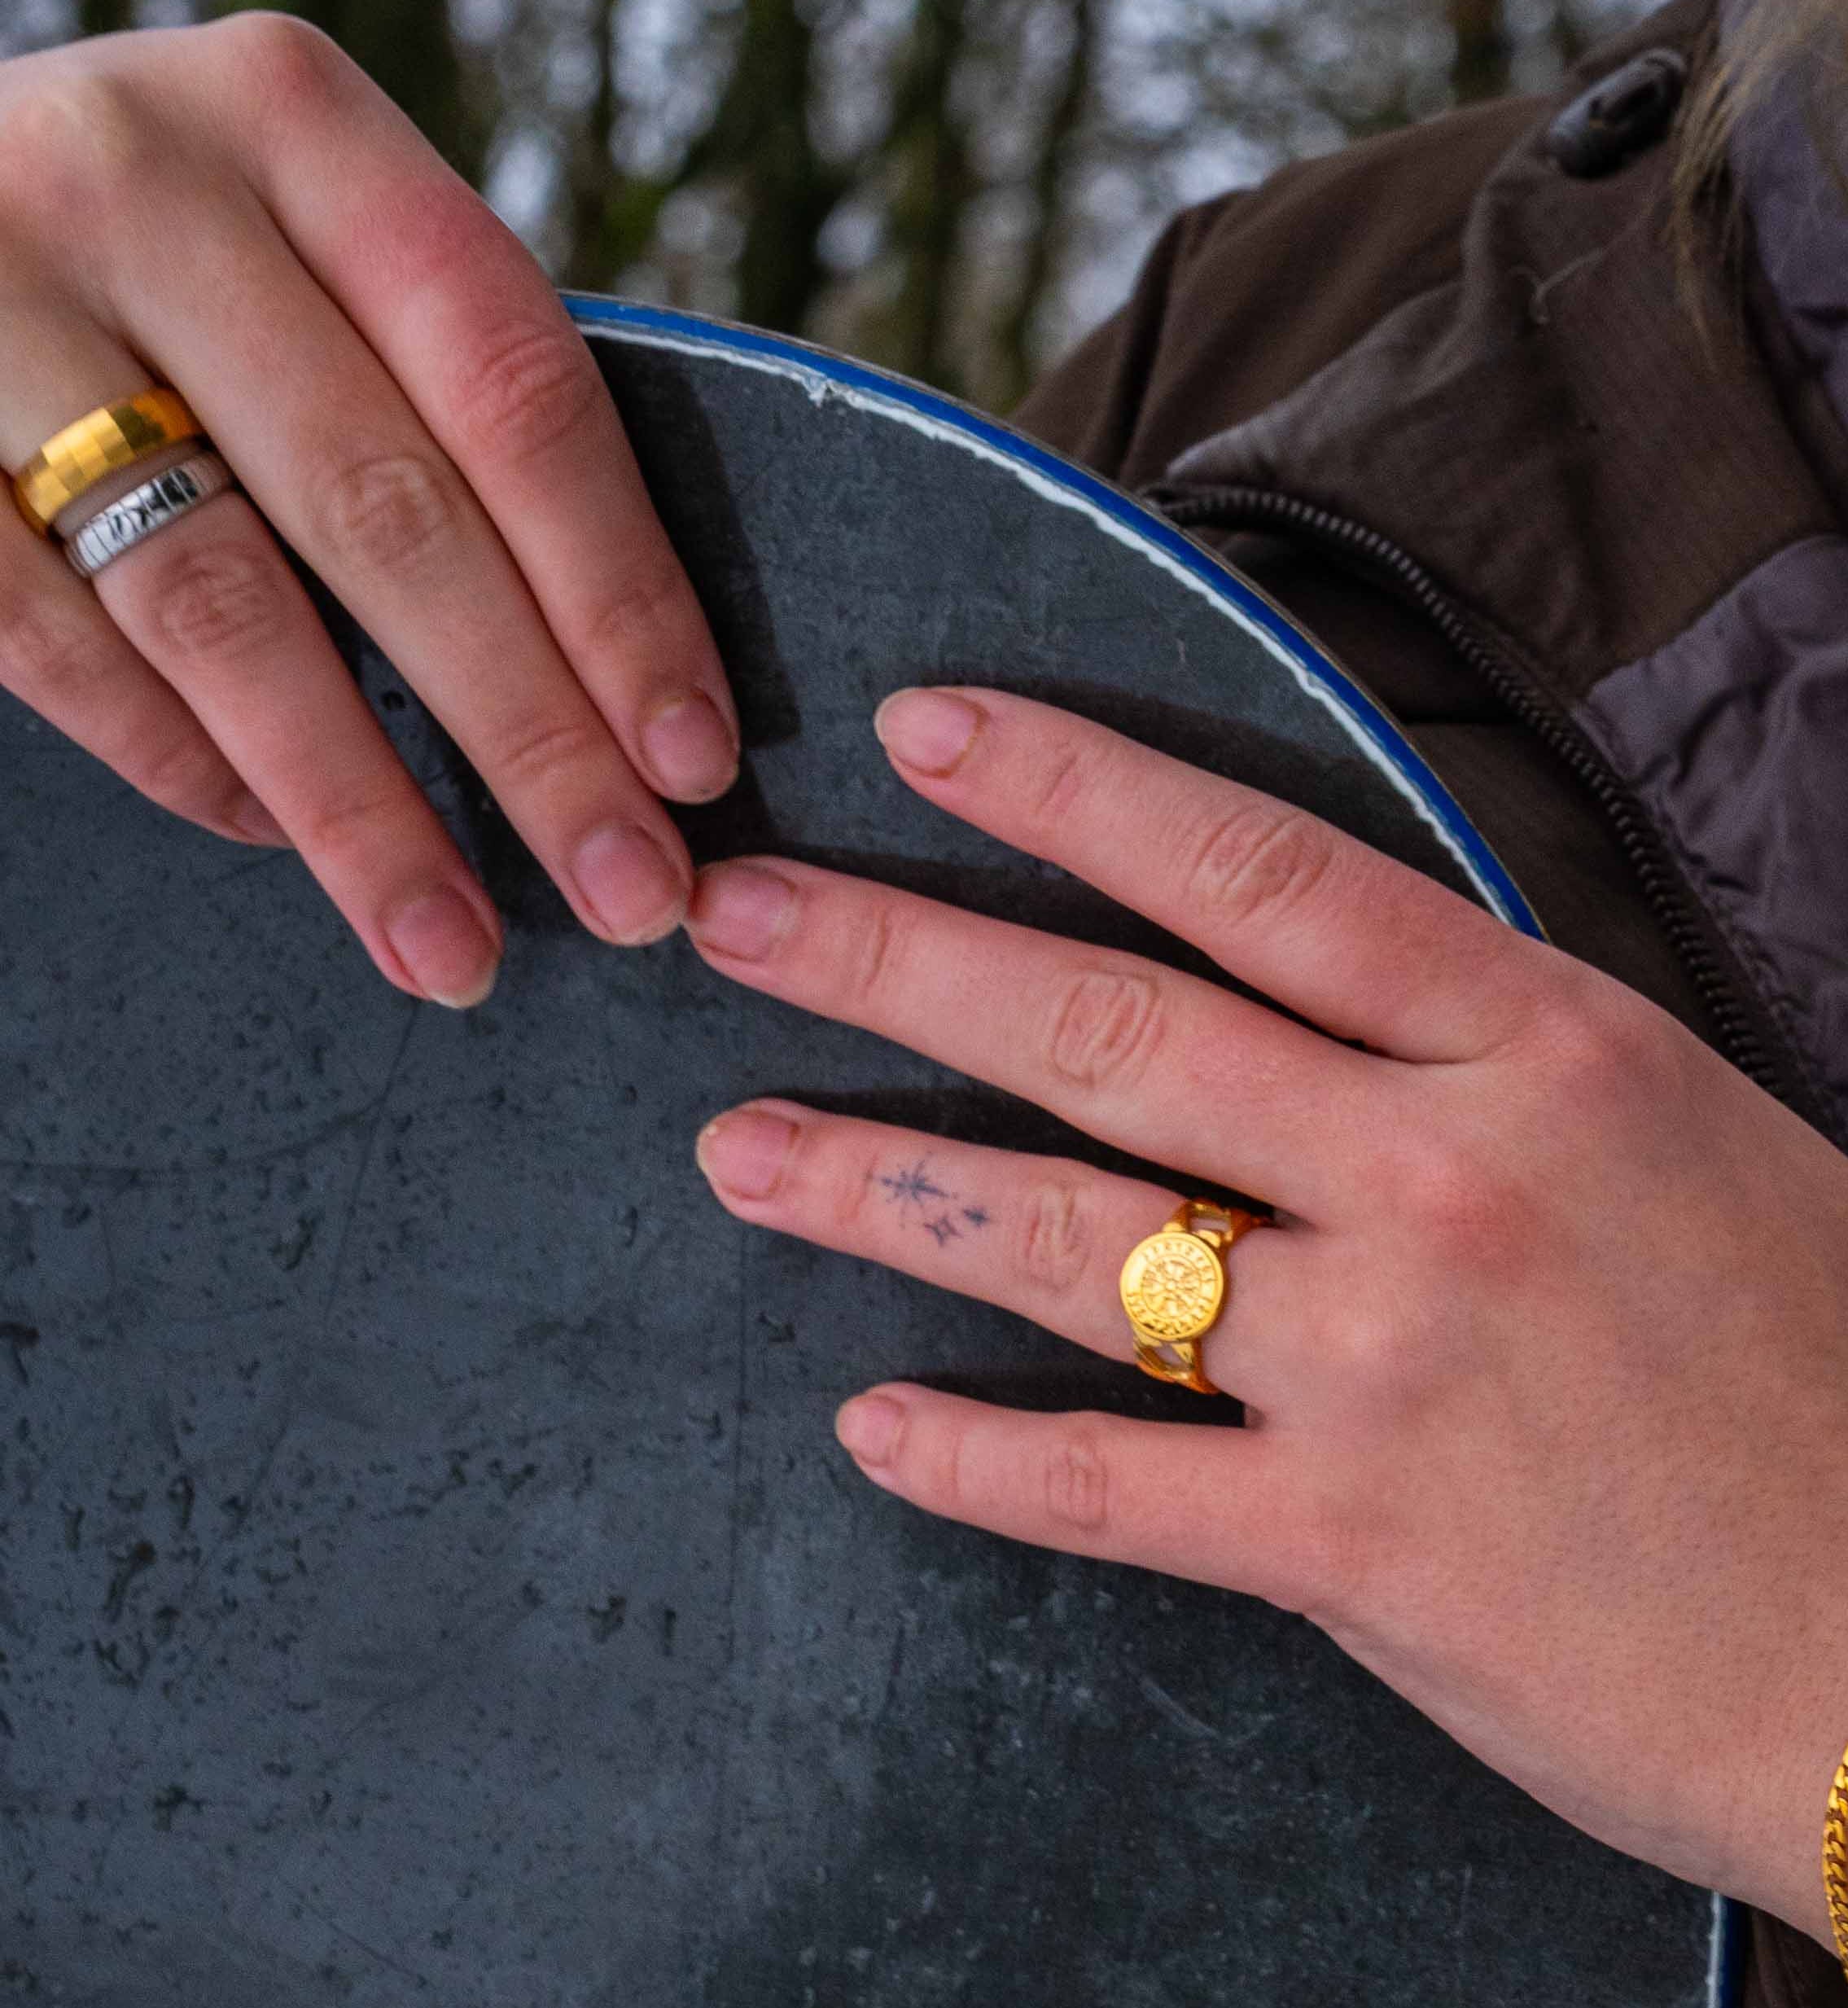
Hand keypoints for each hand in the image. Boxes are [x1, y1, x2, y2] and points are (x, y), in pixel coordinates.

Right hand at [0, 18, 735, 1007]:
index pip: (513, 390)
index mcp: (297, 125)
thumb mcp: (311, 258)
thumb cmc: (171, 263)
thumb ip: (445, 405)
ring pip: (222, 607)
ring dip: (362, 808)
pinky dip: (186, 764)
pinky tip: (278, 843)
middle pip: (388, 512)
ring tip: (461, 951)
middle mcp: (139, 181)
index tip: (694, 762)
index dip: (619, 593)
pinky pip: (60, 645)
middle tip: (629, 895)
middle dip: (530, 736)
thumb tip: (639, 696)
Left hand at [682, 686, 1847, 1921]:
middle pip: (1122, 1031)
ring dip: (887, 1189)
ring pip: (1080, 1245)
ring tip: (742, 1152)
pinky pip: (1111, 1493)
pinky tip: (870, 1431)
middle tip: (736, 916)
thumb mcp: (1753, 1173)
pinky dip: (975, 1464)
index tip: (931, 732)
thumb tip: (1416, 1050)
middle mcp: (1451, 1184)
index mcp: (1564, 1061)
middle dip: (904, 961)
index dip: (1079, 789)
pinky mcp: (1355, 1554)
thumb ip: (1562, 1094)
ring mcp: (1391, 1368)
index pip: (1271, 878)